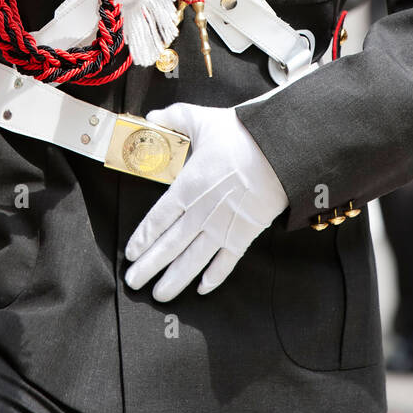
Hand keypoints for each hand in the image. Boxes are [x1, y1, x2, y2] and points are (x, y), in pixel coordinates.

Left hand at [123, 102, 288, 300]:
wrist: (282, 149)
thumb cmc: (241, 134)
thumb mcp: (202, 120)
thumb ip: (174, 119)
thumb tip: (151, 117)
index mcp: (188, 186)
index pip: (158, 219)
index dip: (143, 238)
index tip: (130, 253)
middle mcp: (202, 212)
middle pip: (170, 245)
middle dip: (149, 266)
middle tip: (133, 283)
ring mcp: (224, 227)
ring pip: (193, 260)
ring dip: (174, 279)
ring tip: (159, 295)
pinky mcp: (245, 234)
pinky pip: (226, 262)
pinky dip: (214, 277)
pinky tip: (202, 289)